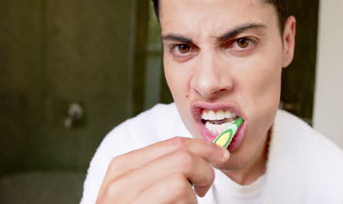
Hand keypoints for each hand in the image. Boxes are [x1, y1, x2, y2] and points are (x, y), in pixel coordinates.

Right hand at [96, 137, 229, 203]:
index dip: (204, 147)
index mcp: (123, 166)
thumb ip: (161, 167)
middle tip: (204, 188)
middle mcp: (121, 182)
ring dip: (193, 196)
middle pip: (182, 157)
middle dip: (204, 170)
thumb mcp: (139, 186)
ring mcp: (129, 201)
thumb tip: (203, 152)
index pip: (173, 144)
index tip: (221, 156)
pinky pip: (181, 200)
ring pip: (181, 181)